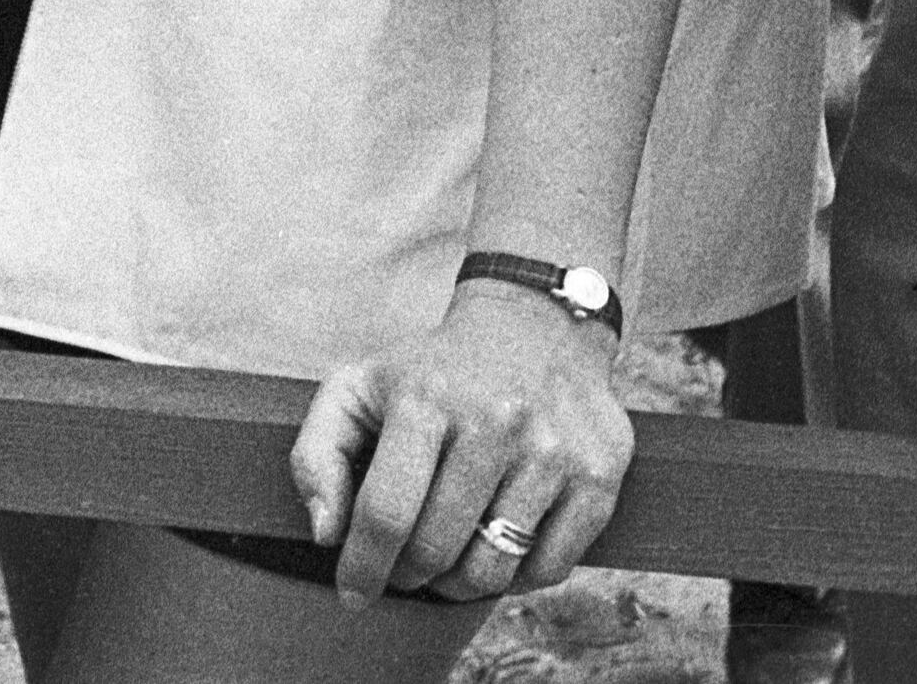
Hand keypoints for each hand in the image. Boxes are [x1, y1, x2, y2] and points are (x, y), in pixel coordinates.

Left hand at [294, 280, 632, 602]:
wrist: (536, 324)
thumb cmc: (434, 371)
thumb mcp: (358, 387)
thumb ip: (317, 455)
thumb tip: (328, 534)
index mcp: (426, 398)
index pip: (385, 513)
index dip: (363, 566)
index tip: (352, 591)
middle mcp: (495, 422)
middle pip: (437, 549)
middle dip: (408, 574)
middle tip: (403, 568)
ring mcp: (553, 451)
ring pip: (493, 569)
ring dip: (459, 583)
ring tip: (447, 560)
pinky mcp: (599, 475)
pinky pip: (549, 568)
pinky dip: (516, 576)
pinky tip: (497, 546)